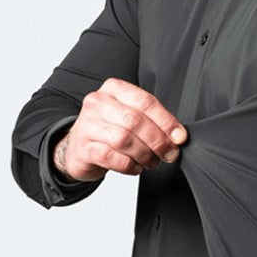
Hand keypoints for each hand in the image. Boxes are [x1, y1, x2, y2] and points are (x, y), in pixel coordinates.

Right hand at [53, 77, 187, 181]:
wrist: (76, 148)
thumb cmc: (107, 130)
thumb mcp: (127, 116)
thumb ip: (150, 121)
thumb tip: (177, 136)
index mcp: (114, 89)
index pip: (145, 102)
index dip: (166, 121)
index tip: (180, 137)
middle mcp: (98, 103)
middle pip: (135, 121)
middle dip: (158, 140)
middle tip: (170, 153)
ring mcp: (88, 125)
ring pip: (123, 139)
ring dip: (144, 154)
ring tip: (152, 161)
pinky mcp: (84, 148)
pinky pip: (111, 157)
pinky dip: (129, 165)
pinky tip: (135, 167)